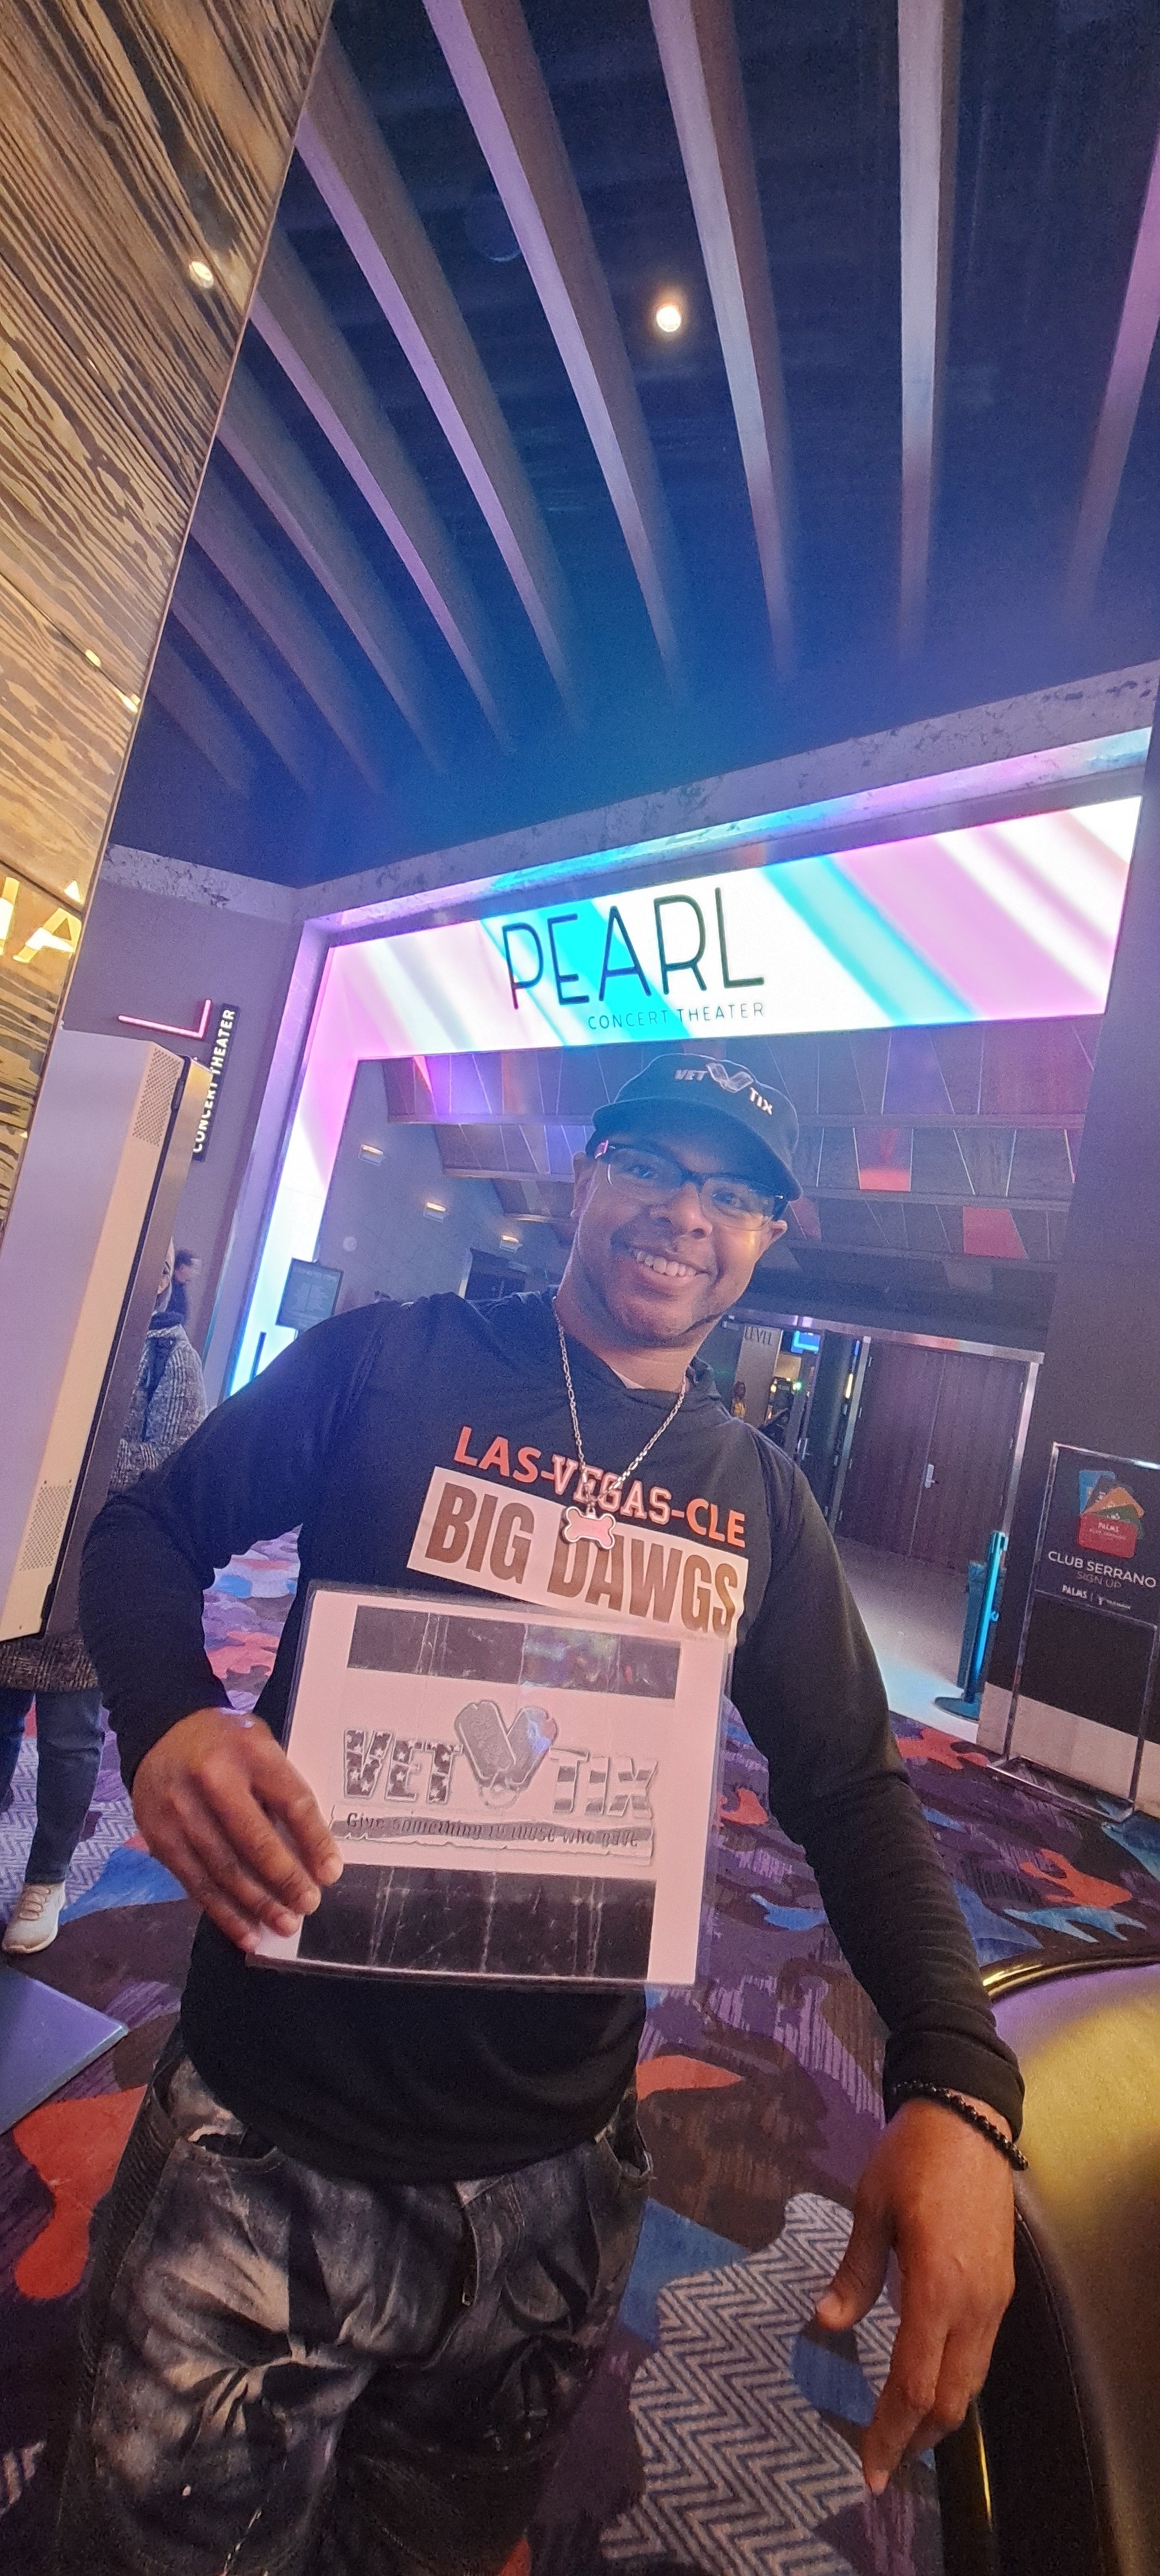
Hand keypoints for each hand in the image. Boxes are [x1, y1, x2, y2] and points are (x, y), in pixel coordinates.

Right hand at [132, 1706, 342, 1952]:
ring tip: (284, 1925)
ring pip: (223, 1869)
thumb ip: (281, 1788)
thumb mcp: (261, 1746)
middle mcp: (212, 1779)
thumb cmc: (226, 1743)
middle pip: (254, 1840)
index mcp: (249, 1751)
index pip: (290, 1801)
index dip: (314, 1841)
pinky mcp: (159, 1837)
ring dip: (256, 1903)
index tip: (331, 1873)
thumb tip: (310, 1851)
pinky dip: (222, 1912)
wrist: (161, 1731)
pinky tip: (246, 1931)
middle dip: (285, 1879)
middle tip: (309, 1905)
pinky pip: (195, 1882)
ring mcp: (180, 1810)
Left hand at [815, 2096, 1015, 2492]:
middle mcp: (973, 2304)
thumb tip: (825, 2324)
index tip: (868, 2468)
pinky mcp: (1001, 2287)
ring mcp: (993, 2298)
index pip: (913, 2383)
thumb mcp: (870, 2207)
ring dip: (937, 2415)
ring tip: (898, 2431)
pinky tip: (926, 2380)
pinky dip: (954, 2381)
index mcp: (935, 2287)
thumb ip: (854, 2273)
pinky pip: (979, 2353)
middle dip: (914, 2438)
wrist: (969, 2117)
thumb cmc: (910, 2157)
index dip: (889, 2432)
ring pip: (971, 2381)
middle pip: (950, 2398)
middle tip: (877, 2461)